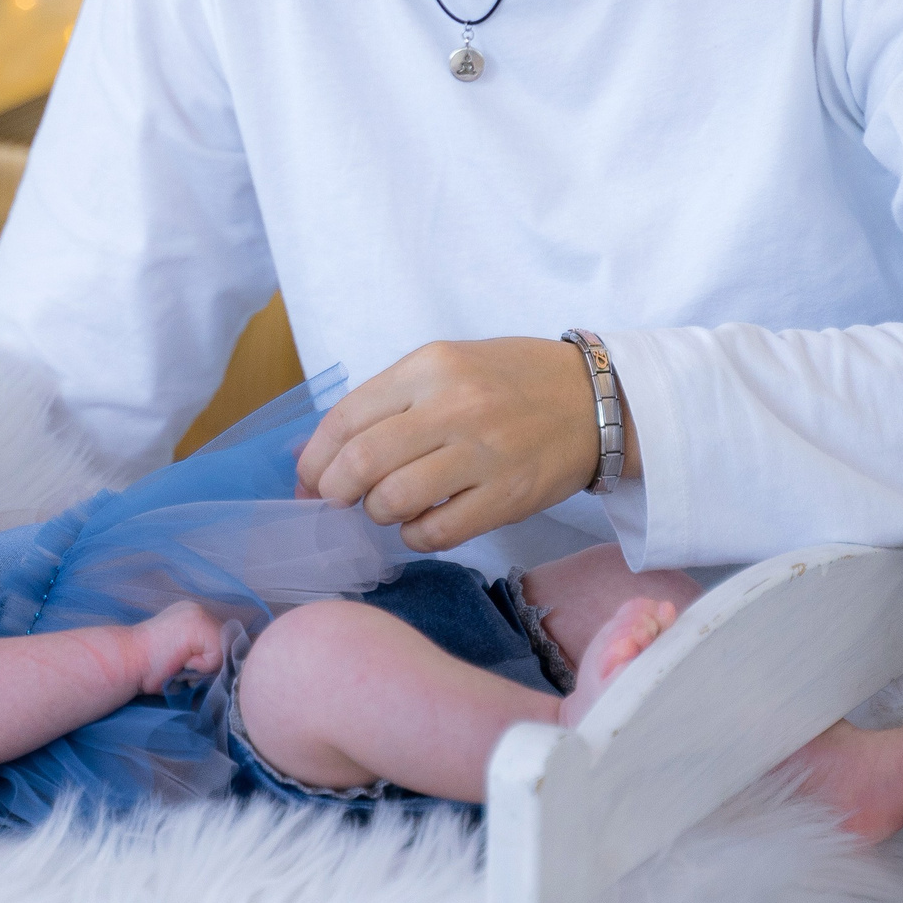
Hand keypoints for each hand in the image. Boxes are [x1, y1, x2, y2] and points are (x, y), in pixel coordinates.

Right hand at [128, 602, 231, 693]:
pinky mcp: (199, 625)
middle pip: (226, 645)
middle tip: (181, 665)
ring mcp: (198, 614)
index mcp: (191, 617)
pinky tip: (181, 661)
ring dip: (205, 665)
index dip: (210, 660)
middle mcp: (197, 610)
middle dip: (210, 662)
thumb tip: (226, 668)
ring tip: (180, 663)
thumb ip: (201, 655)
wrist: (126, 661)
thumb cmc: (148, 668)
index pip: (220, 640)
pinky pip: (218, 655)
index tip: (184, 664)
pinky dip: (202, 666)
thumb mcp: (180, 657)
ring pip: (224, 651)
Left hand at [296, 338, 600, 551]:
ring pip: (394, 500)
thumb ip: (388, 402)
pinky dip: (415, 535)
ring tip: (388, 507)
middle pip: (361, 462)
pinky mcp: (507, 496)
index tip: (308, 480)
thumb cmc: (510, 382)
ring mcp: (482, 453)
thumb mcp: (447, 367)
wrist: (595, 399)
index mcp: (430, 367)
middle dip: (335, 491)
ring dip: (378, 513)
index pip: (346, 418)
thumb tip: (317, 452)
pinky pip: (437, 531)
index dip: (315, 459)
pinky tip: (421, 524)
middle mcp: (453, 405)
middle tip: (338, 501)